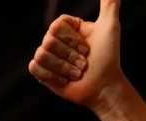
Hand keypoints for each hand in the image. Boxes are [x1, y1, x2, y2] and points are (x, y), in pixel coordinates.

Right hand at [28, 0, 125, 114]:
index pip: (56, 26)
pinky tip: (65, 80)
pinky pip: (35, 67)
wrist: (104, 87)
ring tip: (77, 73)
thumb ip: (109, 4)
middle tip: (84, 63)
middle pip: (49, 40)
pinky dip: (53, 77)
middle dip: (71, 56)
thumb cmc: (108, 59)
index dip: (73, 40)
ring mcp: (47, 55)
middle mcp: (55, 39)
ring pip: (42, 55)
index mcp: (66, 27)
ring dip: (65, 68)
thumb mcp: (110, 27)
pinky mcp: (41, 72)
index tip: (88, 48)